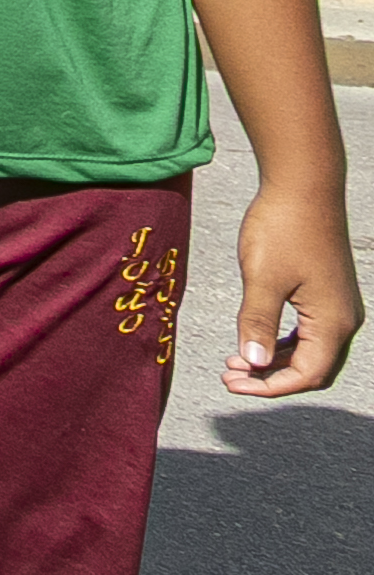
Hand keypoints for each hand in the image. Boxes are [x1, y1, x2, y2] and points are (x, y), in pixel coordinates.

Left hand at [228, 175, 363, 395]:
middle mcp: (344, 319)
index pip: (307, 375)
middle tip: (230, 376)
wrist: (303, 187)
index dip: (270, 386)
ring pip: (310, 351)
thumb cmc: (282, 229)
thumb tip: (253, 362)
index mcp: (333, 323)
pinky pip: (309, 331)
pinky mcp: (328, 292)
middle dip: (271, 378)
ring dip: (275, 360)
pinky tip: (254, 338)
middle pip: (312, 368)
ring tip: (235, 361)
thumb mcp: (261, 279)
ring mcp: (338, 305)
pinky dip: (283, 342)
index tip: (233, 384)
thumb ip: (256, 323)